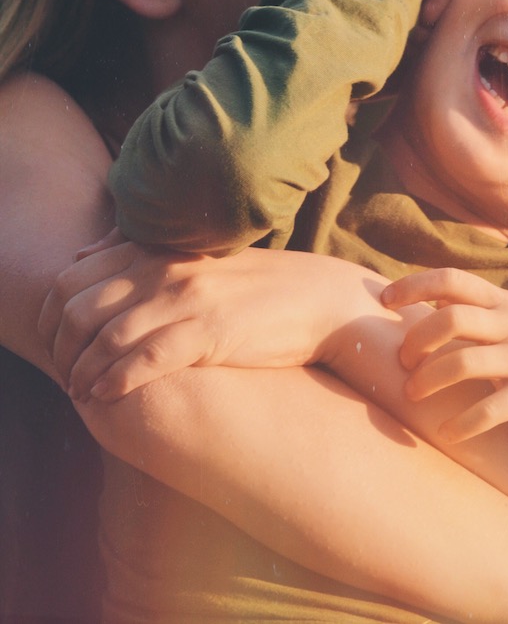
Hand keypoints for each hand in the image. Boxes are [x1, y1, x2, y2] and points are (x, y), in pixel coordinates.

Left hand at [39, 238, 388, 401]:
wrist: (318, 298)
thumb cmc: (255, 285)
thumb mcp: (196, 260)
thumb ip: (143, 255)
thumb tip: (85, 256)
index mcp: (161, 250)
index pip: (77, 274)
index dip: (52, 311)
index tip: (51, 340)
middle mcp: (168, 270)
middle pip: (81, 305)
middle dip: (60, 345)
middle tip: (61, 372)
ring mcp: (189, 300)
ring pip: (108, 336)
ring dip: (83, 370)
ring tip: (79, 391)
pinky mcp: (211, 332)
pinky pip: (148, 358)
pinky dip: (116, 380)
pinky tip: (105, 396)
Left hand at [382, 268, 507, 440]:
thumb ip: (472, 303)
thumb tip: (421, 297)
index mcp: (500, 300)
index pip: (452, 279)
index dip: (414, 285)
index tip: (384, 299)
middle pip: (453, 318)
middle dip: (418, 338)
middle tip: (402, 359)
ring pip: (466, 363)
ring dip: (430, 379)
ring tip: (412, 394)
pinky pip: (494, 409)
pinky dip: (465, 423)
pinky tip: (446, 433)